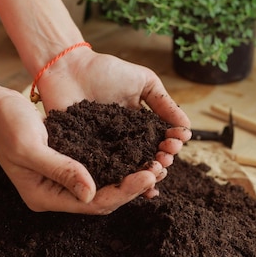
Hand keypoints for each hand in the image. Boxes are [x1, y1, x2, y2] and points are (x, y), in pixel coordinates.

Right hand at [0, 89, 181, 213]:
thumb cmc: (7, 124)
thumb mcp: (32, 147)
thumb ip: (60, 169)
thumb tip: (91, 194)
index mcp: (44, 196)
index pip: (92, 204)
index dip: (123, 191)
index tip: (148, 175)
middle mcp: (54, 193)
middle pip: (101, 199)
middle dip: (131, 186)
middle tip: (158, 170)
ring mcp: (61, 179)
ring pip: (102, 186)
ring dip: (127, 177)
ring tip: (154, 165)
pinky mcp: (67, 163)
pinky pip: (97, 170)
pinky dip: (117, 165)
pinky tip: (135, 155)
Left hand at [36, 46, 191, 167]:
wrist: (68, 68)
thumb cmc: (106, 71)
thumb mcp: (144, 81)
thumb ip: (164, 102)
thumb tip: (187, 127)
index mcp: (141, 125)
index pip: (162, 140)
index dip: (172, 143)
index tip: (177, 140)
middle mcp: (126, 141)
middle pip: (150, 158)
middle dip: (163, 161)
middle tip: (165, 156)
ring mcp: (107, 150)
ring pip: (132, 170)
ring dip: (148, 174)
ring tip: (156, 170)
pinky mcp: (87, 157)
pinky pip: (105, 174)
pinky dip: (121, 182)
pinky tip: (136, 187)